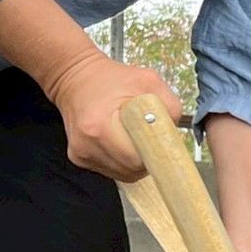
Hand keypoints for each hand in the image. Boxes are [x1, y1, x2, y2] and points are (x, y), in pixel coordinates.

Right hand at [45, 53, 180, 180]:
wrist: (75, 77)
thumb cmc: (110, 78)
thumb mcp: (147, 81)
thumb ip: (169, 106)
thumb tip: (174, 134)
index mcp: (100, 125)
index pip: (136, 160)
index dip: (153, 154)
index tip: (160, 144)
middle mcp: (86, 144)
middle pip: (130, 170)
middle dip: (147, 158)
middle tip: (150, 137)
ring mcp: (80, 153)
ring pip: (122, 174)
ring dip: (134, 161)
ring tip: (134, 136)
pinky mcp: (79, 158)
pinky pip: (111, 169)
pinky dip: (122, 160)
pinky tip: (120, 140)